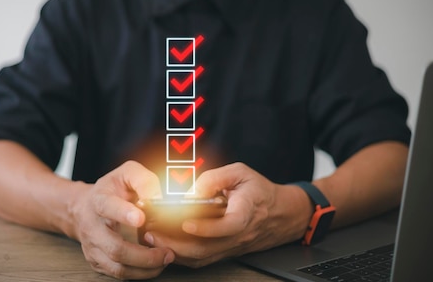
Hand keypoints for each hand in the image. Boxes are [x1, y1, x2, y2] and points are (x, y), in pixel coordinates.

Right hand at [69, 160, 174, 278]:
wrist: (84, 208)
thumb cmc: (111, 190)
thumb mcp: (126, 173)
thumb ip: (143, 180)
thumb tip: (158, 197)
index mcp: (98, 200)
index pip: (107, 207)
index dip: (123, 213)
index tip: (141, 218)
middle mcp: (92, 227)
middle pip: (115, 248)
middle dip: (144, 254)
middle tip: (167, 251)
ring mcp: (93, 248)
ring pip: (118, 267)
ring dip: (145, 267)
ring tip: (166, 259)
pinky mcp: (97, 262)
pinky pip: (118, 274)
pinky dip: (140, 273)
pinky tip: (155, 265)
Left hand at [142, 162, 310, 267]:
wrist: (280, 214)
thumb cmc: (259, 191)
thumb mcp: (241, 173)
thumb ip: (216, 178)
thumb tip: (192, 190)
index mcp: (247, 211)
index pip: (229, 225)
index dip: (206, 227)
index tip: (185, 221)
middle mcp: (239, 234)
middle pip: (207, 248)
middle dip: (176, 242)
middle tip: (152, 231)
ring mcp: (231, 247)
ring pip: (202, 257)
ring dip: (174, 250)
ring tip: (152, 238)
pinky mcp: (225, 252)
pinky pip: (202, 260)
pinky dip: (181, 255)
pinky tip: (165, 245)